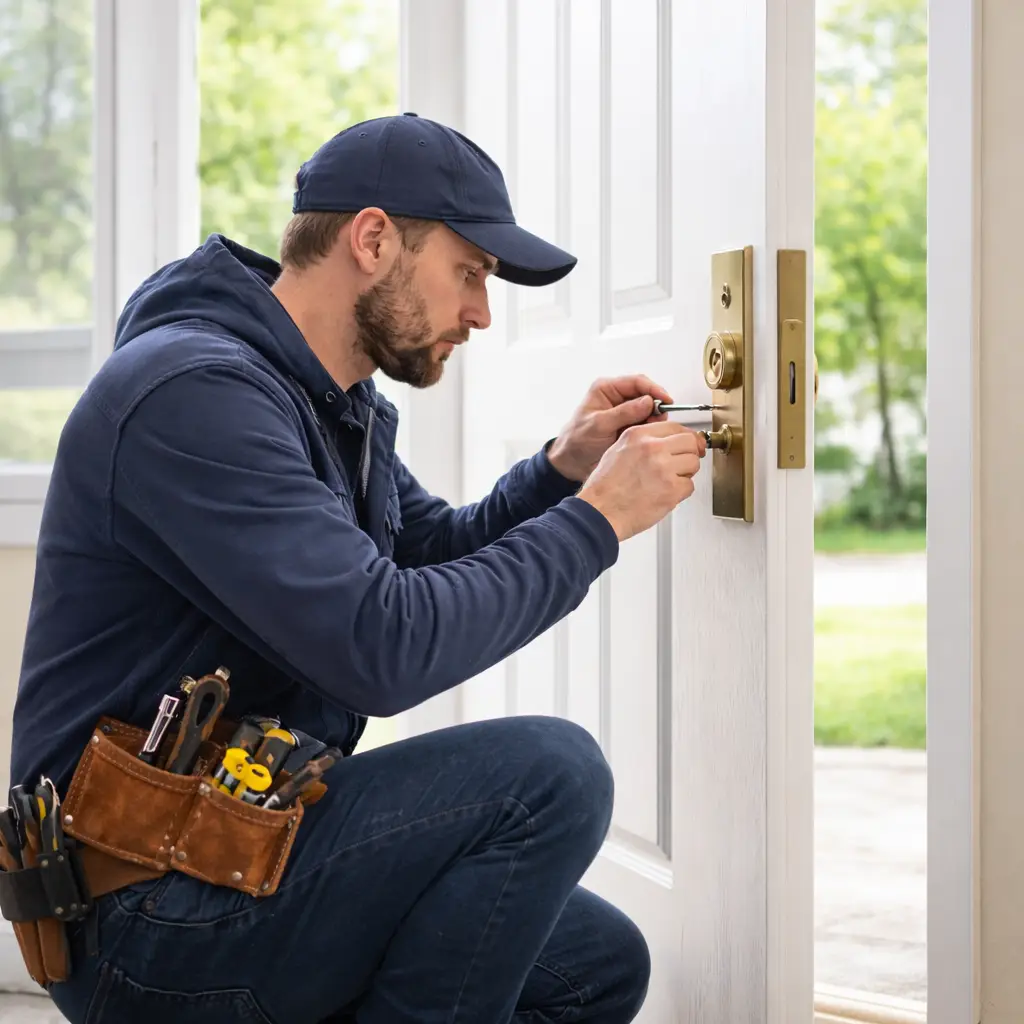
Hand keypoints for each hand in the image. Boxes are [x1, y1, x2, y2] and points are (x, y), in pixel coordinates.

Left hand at [546, 376, 674, 482]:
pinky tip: (648, 436)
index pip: (636, 381)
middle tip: (660, 420)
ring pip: (648, 409)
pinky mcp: (629, 425)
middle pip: (646, 393)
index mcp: (605, 389)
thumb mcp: (598, 425)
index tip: (666, 400)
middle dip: (655, 405)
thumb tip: (647, 401)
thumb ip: (623, 413)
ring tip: (651, 430)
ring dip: (654, 418)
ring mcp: (624, 412)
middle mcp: (616, 397)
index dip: (654, 389)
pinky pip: (646, 422)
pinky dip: (650, 428)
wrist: (572, 462)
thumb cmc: (577, 441)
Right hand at [576, 421, 705, 541]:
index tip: (689, 444)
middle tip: (681, 465)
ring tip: (667, 482)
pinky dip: (680, 493)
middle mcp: (652, 448)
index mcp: (638, 435)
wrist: (600, 512)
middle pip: (690, 442)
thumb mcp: (618, 451)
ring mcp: (663, 468)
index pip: (675, 427)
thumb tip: (669, 441)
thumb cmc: (605, 488)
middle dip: (689, 454)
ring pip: (693, 463)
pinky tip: (664, 495)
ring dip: (685, 474)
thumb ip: (643, 442)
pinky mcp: (671, 489)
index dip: (685, 437)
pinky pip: (689, 486)